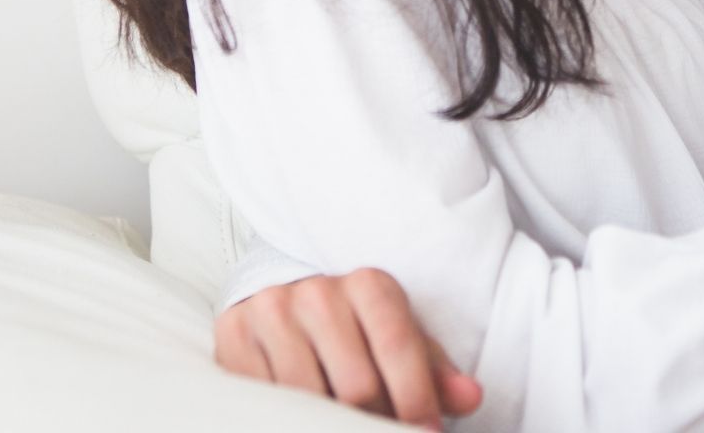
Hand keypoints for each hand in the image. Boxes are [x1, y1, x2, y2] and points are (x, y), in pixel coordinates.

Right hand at [213, 269, 482, 429]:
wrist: (283, 301)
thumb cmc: (355, 329)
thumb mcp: (399, 340)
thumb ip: (434, 370)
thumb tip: (470, 398)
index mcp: (369, 285)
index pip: (398, 346)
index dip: (416, 401)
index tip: (425, 432)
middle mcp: (318, 292)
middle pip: (356, 384)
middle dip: (376, 423)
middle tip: (383, 432)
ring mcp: (271, 312)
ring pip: (307, 397)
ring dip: (332, 425)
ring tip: (344, 426)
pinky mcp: (233, 337)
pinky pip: (263, 398)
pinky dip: (289, 419)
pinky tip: (305, 421)